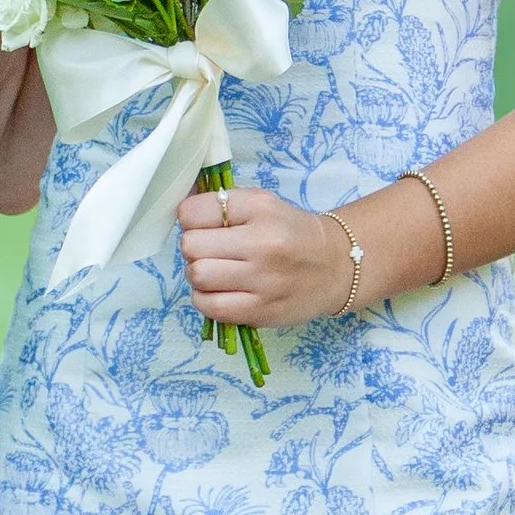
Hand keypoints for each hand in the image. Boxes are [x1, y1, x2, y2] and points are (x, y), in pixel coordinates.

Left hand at [177, 180, 360, 331]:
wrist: (336, 266)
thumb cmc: (291, 233)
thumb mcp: (262, 204)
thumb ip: (221, 204)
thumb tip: (178, 209)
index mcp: (259, 208)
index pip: (192, 212)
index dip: (190, 220)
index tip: (203, 226)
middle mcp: (262, 242)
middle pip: (191, 246)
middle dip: (193, 249)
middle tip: (210, 252)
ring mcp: (263, 280)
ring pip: (197, 276)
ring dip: (198, 275)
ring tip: (215, 272)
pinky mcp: (261, 310)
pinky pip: (210, 306)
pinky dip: (205, 299)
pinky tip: (220, 291)